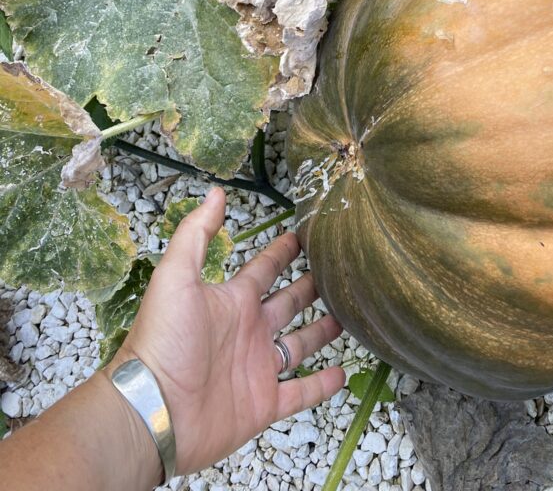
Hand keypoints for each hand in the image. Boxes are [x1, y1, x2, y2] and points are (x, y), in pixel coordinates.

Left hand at [110, 187, 344, 474]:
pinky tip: (343, 374)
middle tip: (338, 272)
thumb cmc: (163, 340)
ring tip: (348, 317)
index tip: (305, 235)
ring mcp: (258, 369)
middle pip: (288, 303)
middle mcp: (248, 331)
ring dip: (321, 332)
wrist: (153, 411)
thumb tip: (216, 192)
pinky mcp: (263, 405)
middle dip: (310, 287)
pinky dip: (321, 385)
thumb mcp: (175, 277)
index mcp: (232, 301)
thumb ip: (197, 234)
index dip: (282, 251)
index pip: (264, 269)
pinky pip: (300, 392)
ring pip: (299, 345)